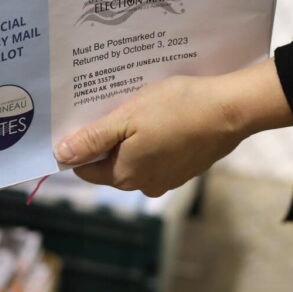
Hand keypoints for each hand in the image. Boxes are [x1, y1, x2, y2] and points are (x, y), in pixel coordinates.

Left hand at [54, 60, 292, 196]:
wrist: (231, 111)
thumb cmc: (177, 109)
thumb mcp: (128, 118)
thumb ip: (93, 139)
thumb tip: (61, 155)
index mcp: (125, 176)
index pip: (86, 167)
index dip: (81, 144)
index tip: (86, 118)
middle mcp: (145, 185)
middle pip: (111, 163)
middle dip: (109, 138)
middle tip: (114, 106)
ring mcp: (168, 178)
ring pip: (136, 158)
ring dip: (133, 137)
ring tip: (140, 107)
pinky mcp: (186, 168)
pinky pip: (159, 154)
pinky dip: (155, 138)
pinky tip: (163, 116)